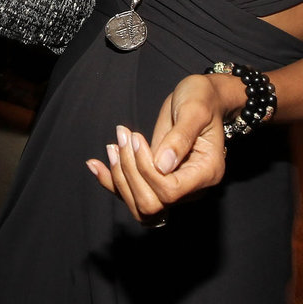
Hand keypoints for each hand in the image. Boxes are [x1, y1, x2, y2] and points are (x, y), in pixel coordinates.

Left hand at [85, 74, 226, 223]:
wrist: (203, 98)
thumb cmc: (202, 99)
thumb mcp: (194, 110)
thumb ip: (180, 137)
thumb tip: (162, 166)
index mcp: (207, 172)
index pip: (170, 191)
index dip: (147, 171)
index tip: (136, 140)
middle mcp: (192, 187)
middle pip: (152, 205)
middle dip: (129, 174)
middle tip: (123, 139)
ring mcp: (175, 187)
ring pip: (140, 206)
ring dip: (119, 178)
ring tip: (112, 145)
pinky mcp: (158, 180)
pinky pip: (132, 192)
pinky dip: (111, 181)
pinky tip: (95, 164)